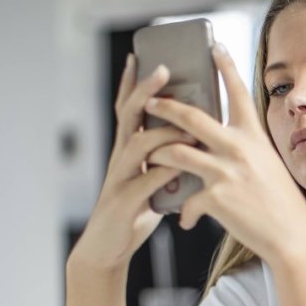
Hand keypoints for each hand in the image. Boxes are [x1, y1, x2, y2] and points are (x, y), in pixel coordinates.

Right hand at [72, 55, 191, 270]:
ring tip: (183, 124)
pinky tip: (178, 168)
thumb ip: (169, 161)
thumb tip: (197, 142)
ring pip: (135, 145)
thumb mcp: (153, 180)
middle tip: (162, 69)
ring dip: (160, 132)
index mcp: (129, 150)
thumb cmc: (135, 211)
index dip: (136, 84)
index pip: (131, 109)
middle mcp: (120, 158)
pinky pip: (143, 184)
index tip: (146, 56)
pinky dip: (161, 174)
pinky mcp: (124, 203)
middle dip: (145, 92)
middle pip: (129, 116)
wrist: (109, 248)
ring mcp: (120, 179)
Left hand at [143, 44, 305, 262]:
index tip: (213, 45)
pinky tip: (185, 221)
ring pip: (175, 152)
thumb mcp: (269, 166)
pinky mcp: (217, 197)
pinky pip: (187, 200)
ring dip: (157, 155)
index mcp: (254, 137)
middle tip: (149, 101)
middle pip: (190, 116)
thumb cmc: (282, 204)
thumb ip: (245, 150)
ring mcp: (226, 171)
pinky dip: (184, 212)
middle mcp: (239, 148)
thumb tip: (221, 140)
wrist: (293, 237)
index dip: (225, 66)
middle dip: (163, 105)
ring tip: (151, 159)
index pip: (237, 92)